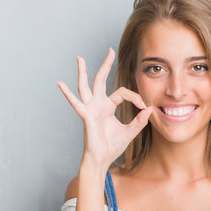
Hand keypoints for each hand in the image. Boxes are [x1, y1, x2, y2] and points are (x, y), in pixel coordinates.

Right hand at [56, 48, 152, 169]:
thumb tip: (150, 110)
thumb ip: (139, 121)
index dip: (135, 97)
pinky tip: (60, 84)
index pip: (122, 93)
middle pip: (101, 80)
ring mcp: (90, 109)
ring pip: (85, 86)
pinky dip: (67, 94)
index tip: (144, 106)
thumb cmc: (112, 146)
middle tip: (110, 50)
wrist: (102, 159)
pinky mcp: (86, 116)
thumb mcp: (130, 132)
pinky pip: (76, 103)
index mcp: (108, 107)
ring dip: (82, 72)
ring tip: (79, 58)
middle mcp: (98, 105)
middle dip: (105, 65)